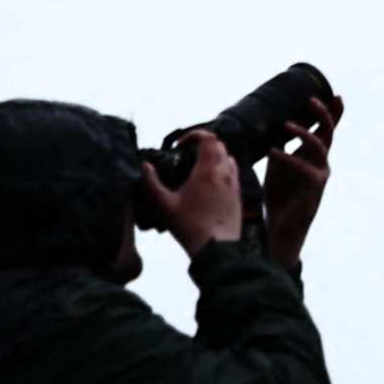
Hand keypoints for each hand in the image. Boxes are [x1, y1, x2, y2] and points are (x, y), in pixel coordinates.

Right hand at [143, 131, 245, 257]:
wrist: (217, 248)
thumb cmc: (189, 227)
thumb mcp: (164, 205)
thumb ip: (152, 183)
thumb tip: (144, 166)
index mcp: (208, 170)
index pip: (208, 138)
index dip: (194, 135)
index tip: (180, 145)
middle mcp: (224, 172)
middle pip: (219, 145)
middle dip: (202, 144)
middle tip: (186, 155)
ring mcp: (234, 183)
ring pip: (228, 158)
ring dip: (213, 156)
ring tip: (197, 168)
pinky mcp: (238, 195)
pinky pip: (233, 172)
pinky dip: (222, 169)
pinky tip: (208, 184)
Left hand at [262, 92, 340, 266]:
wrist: (282, 225)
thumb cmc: (280, 195)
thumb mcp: (278, 165)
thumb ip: (280, 147)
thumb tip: (269, 125)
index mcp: (314, 155)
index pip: (326, 130)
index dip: (333, 113)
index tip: (335, 95)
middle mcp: (321, 162)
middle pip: (329, 133)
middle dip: (324, 115)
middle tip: (312, 100)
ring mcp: (321, 173)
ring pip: (319, 147)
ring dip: (304, 134)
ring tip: (287, 125)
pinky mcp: (315, 186)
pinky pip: (304, 167)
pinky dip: (288, 157)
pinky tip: (273, 151)